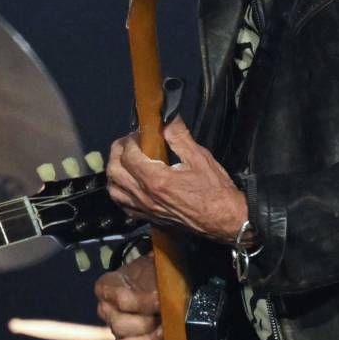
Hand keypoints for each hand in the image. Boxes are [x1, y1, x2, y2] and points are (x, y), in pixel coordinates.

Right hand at [94, 253, 163, 339]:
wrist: (162, 281)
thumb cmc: (158, 272)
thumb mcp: (155, 264)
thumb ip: (154, 274)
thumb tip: (160, 294)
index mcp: (107, 287)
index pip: (122, 301)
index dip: (145, 303)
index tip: (160, 298)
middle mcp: (106, 309)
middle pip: (121, 326)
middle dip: (147, 324)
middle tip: (163, 317)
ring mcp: (114, 330)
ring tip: (163, 332)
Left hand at [105, 116, 248, 242]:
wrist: (225, 220)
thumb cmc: (215, 190)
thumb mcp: (200, 157)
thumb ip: (179, 136)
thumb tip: (168, 119)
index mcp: (156, 180)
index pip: (128, 156)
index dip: (129, 141)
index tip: (139, 134)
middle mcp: (145, 196)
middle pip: (114, 172)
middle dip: (117, 153)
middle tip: (129, 144)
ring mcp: (145, 209)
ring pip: (114, 190)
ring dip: (115, 173)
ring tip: (126, 162)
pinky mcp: (148, 218)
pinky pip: (123, 205)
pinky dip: (120, 192)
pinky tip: (130, 184)